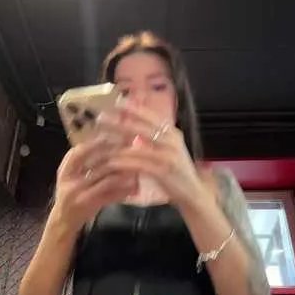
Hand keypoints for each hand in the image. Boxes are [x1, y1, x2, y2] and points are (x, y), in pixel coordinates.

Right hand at [51, 134, 137, 231]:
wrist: (64, 221)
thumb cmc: (71, 196)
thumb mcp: (71, 178)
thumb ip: (85, 163)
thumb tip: (108, 144)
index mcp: (65, 171)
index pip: (79, 151)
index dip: (96, 143)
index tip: (113, 138)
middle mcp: (70, 181)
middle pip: (98, 164)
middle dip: (118, 158)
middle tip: (132, 152)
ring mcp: (79, 194)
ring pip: (108, 179)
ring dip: (125, 175)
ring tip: (137, 170)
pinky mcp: (89, 205)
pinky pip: (111, 195)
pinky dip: (123, 191)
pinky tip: (134, 189)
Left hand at [97, 102, 212, 211]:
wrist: (194, 193)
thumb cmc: (177, 172)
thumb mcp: (168, 150)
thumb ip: (154, 139)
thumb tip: (133, 128)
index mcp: (172, 133)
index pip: (151, 116)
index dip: (134, 108)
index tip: (117, 101)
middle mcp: (171, 141)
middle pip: (142, 127)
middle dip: (120, 121)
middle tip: (101, 117)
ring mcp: (168, 155)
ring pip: (138, 144)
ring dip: (118, 141)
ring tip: (100, 139)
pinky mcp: (163, 171)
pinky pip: (139, 164)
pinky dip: (125, 162)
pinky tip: (111, 161)